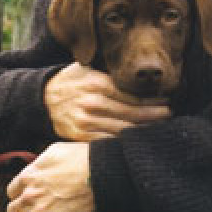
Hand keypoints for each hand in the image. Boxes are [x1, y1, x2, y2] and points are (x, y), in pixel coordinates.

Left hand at [6, 142, 92, 211]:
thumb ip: (39, 161)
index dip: (18, 193)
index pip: (12, 190)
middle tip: (27, 210)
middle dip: (18, 209)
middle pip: (13, 208)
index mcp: (29, 176)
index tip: (25, 195)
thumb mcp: (55, 150)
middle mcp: (30, 195)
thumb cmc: (82, 159)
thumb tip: (35, 167)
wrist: (101, 173)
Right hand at [45, 62, 170, 140]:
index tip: (168, 100)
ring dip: (144, 131)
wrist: (40, 99)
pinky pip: (109, 141)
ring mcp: (86, 121)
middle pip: (133, 113)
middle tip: (170, 115)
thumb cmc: (70, 82)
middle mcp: (93, 103)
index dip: (153, 100)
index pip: (133, 95)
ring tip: (160, 129)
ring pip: (124, 130)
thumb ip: (110, 74)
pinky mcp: (81, 136)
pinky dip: (125, 142)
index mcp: (97, 84)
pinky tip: (137, 141)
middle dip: (155, 116)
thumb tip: (140, 77)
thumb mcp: (88, 69)